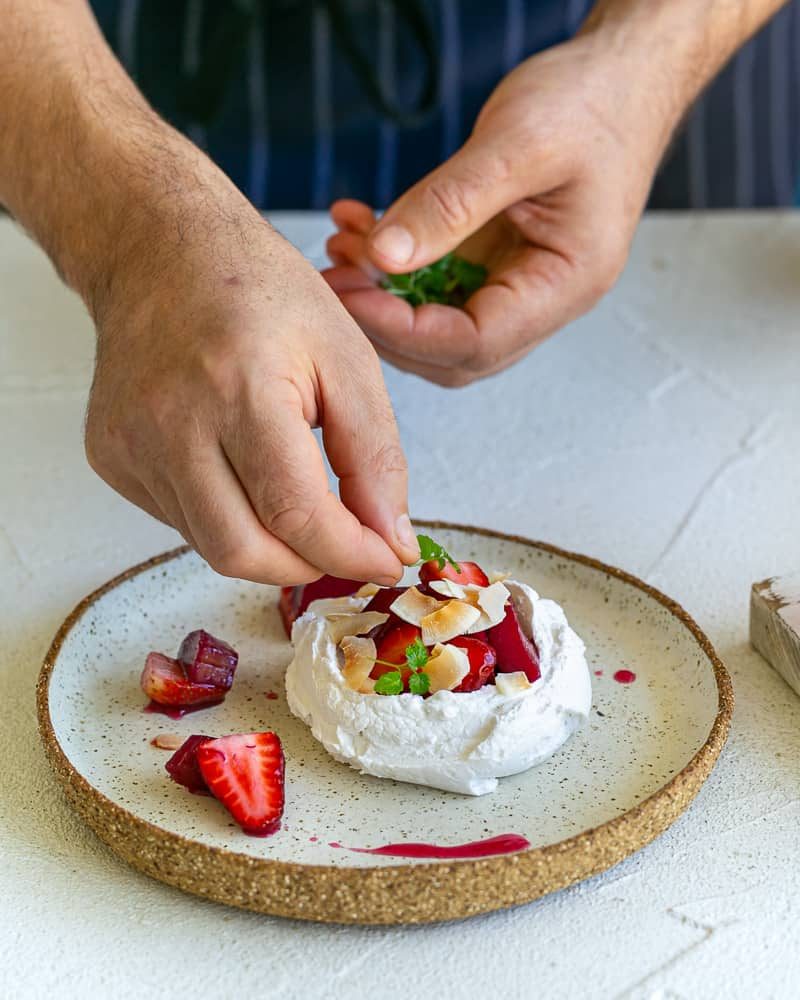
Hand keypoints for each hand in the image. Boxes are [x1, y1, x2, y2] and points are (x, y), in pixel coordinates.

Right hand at [85, 148, 418, 585]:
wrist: (159, 250)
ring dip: (272, 544)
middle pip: (244, 552)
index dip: (349, 554)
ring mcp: (130, 444)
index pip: (295, 513)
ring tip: (299, 500)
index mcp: (239, 388)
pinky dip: (229, 518)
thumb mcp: (347, 357)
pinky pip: (182, 522)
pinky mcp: (111, 458)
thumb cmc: (261, 292)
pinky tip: (243, 471)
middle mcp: (171, 423)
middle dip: (309, 565)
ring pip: (212, 546)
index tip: (385, 559)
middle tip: (348, 546)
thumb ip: (375, 455)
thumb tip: (390, 540)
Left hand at [323, 33, 681, 385]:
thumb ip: (450, 204)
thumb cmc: (592, 104)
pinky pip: (437, 281)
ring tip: (341, 248)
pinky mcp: (497, 262)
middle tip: (333, 282)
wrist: (621, 79)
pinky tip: (361, 229)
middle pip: (453, 351)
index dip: (406, 330)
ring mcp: (520, 284)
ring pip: (439, 322)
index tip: (350, 295)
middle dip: (386, 323)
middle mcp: (544, 298)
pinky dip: (395, 264)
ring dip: (383, 295)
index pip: (477, 341)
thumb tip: (385, 257)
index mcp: (567, 283)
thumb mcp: (517, 144)